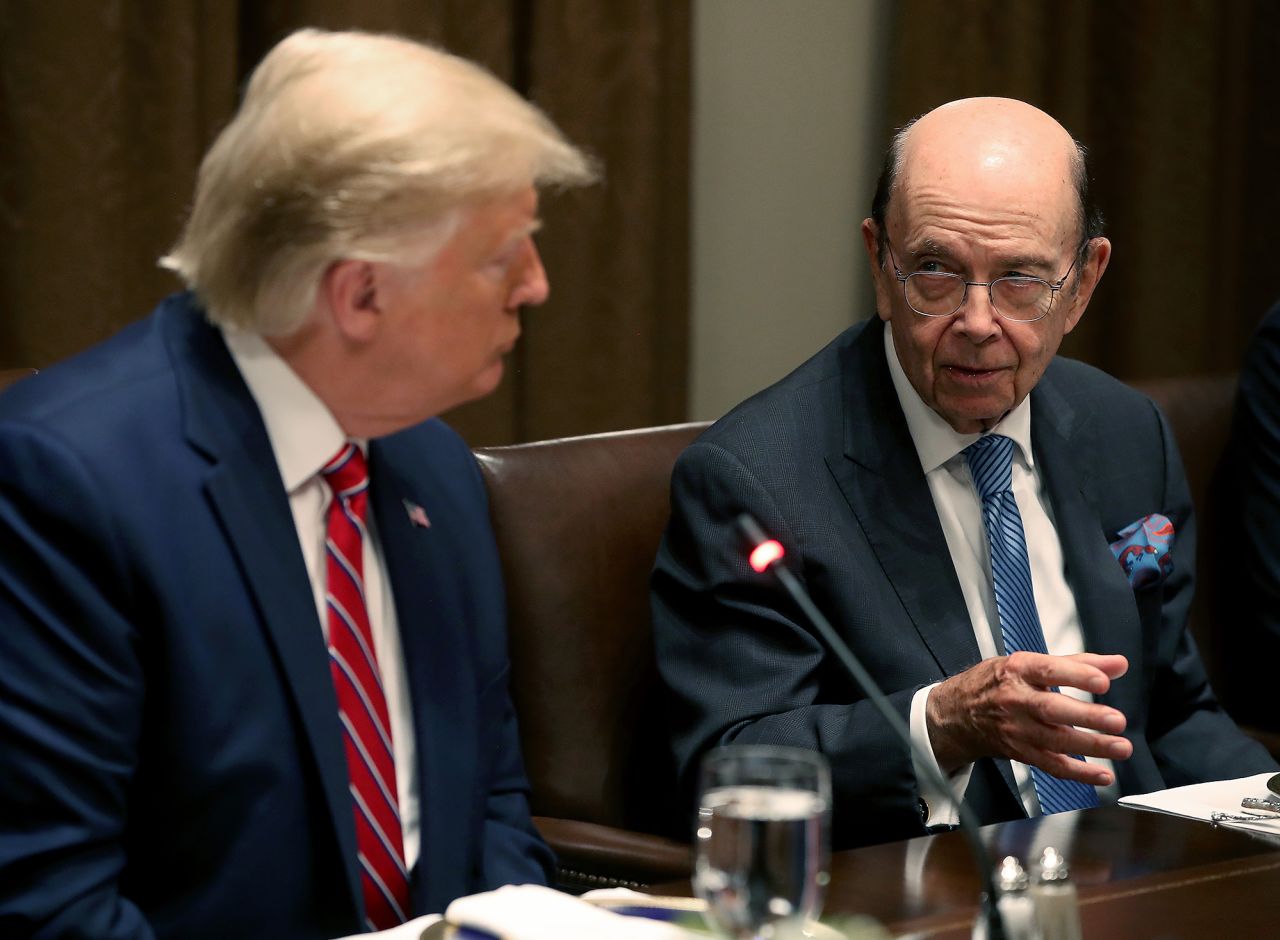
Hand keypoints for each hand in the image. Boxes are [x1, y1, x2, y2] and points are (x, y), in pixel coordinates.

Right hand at [926, 652, 1132, 784]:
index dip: (1076, 676)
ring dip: (1091, 746)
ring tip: (1121, 747)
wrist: (957, 713)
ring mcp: (1017, 729)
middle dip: (1086, 716)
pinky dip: (1079, 773)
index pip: (1048, 670)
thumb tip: (1117, 664)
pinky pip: (1052, 766)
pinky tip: (1103, 774)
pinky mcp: (1021, 752)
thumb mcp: (1027, 663)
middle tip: (1116, 720)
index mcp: (1018, 670)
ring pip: (1055, 741)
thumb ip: (1076, 664)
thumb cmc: (996, 683)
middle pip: (1051, 709)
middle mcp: (1015, 700)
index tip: (1102, 681)